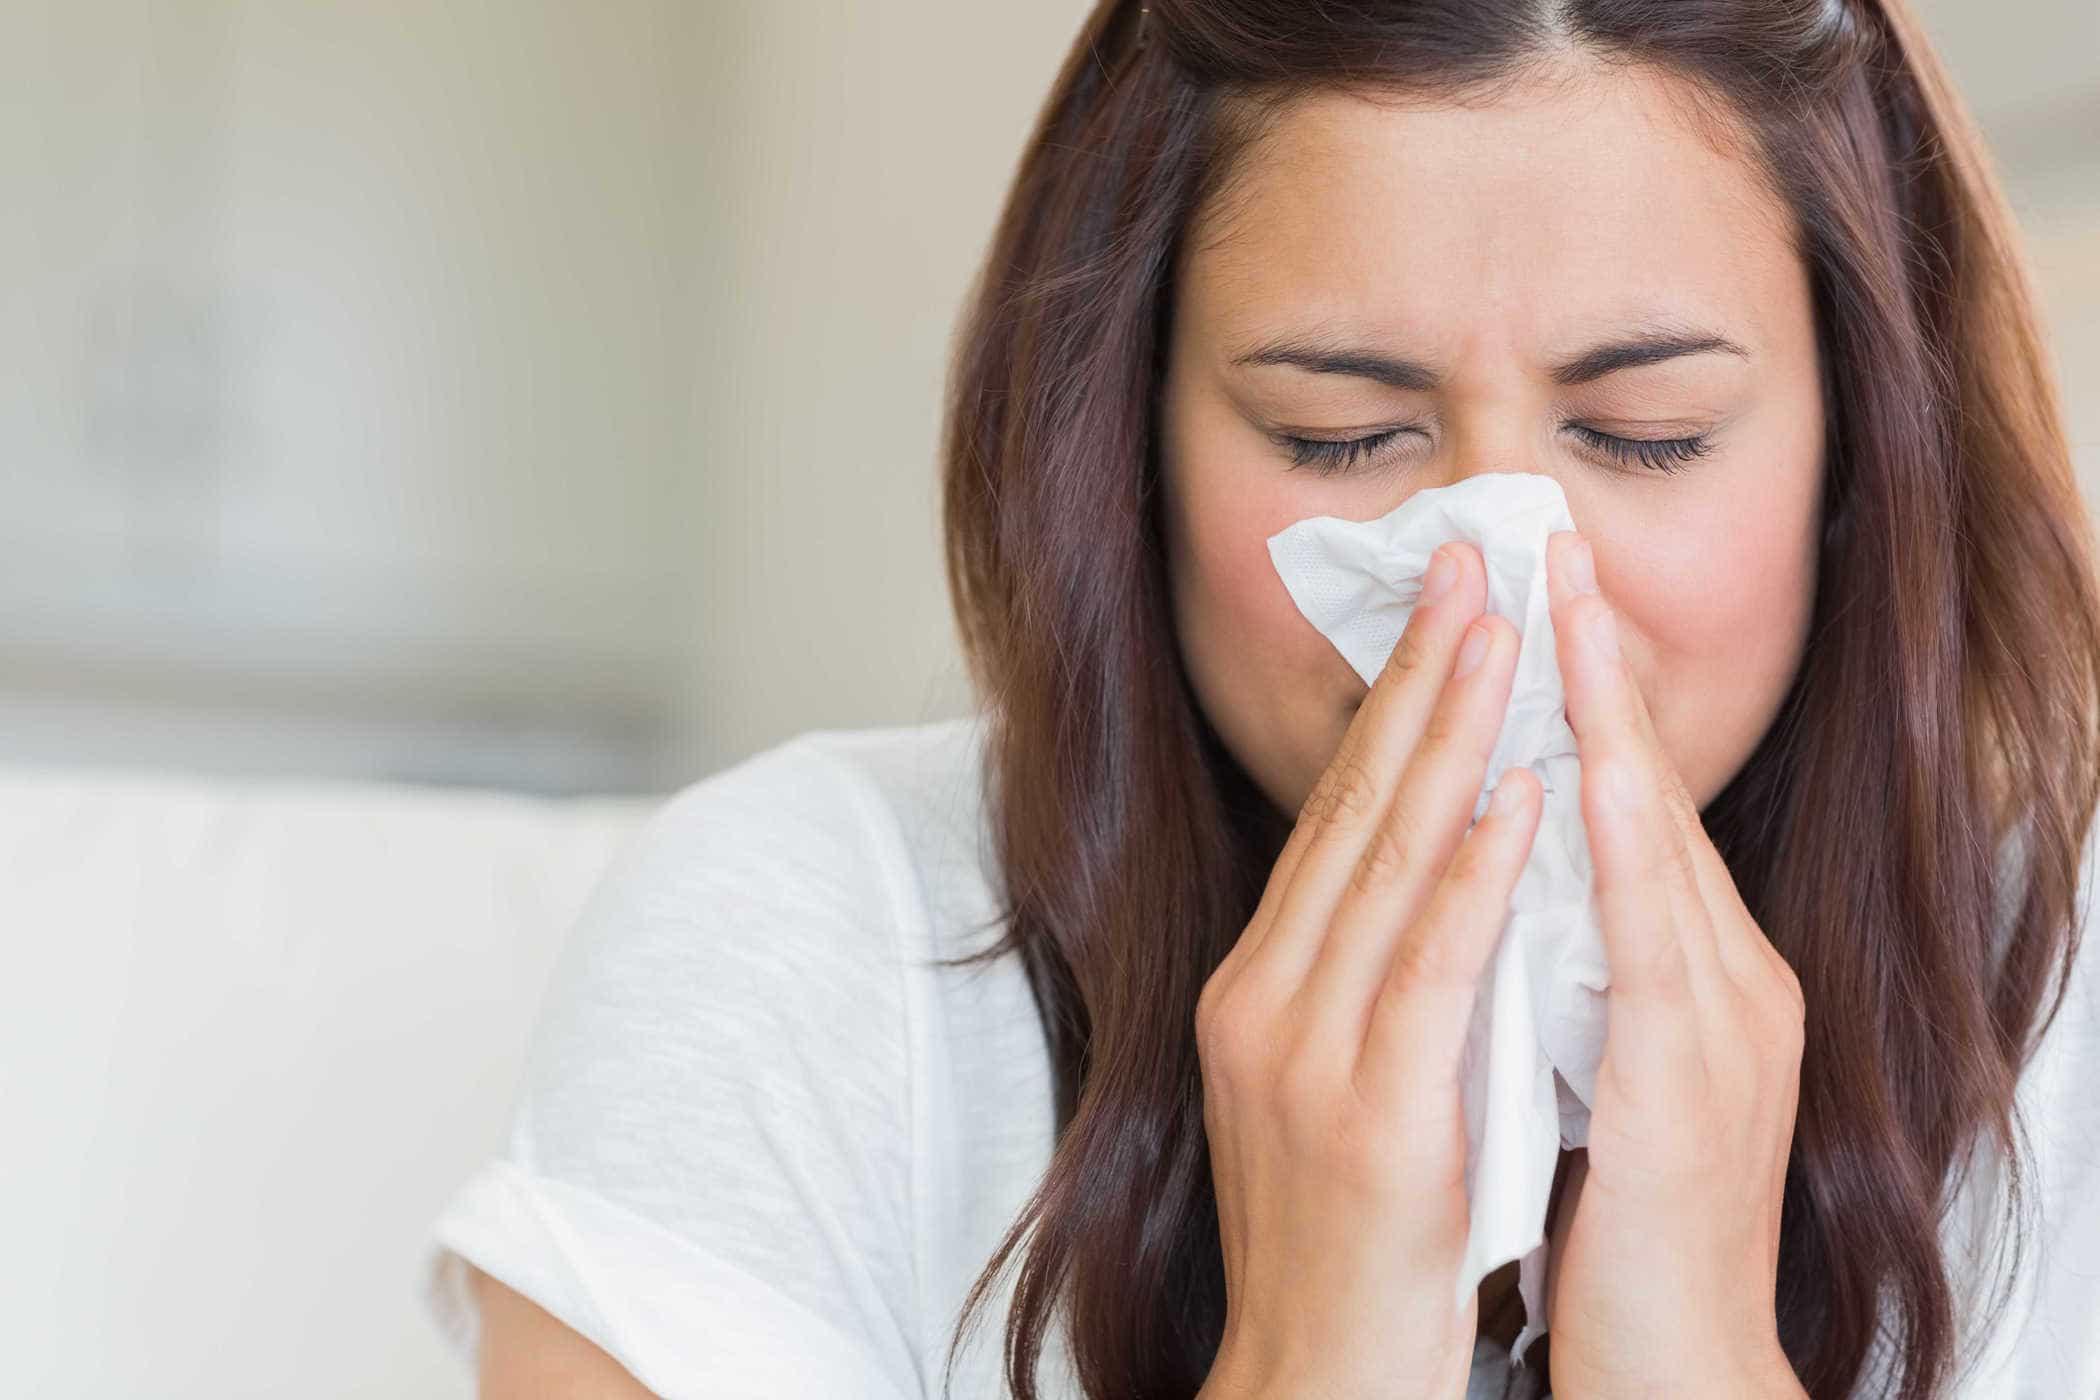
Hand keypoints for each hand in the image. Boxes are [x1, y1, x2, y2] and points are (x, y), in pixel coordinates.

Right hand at [1195, 540, 1543, 1399]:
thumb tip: (1419, 875)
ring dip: (1449, 735)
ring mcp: (1306, 1049)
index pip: (1332, 820)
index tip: (1440, 613)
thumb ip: (1355, 978)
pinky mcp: (1369, 1108)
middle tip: (1470, 564)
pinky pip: (1429, 963)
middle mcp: (1265, 997)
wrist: (1314, 1374)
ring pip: (1384, 862)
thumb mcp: (1329, 1080)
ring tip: (1500, 631)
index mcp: (1260, 984)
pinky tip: (1515, 788)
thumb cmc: (1342, 1238)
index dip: (1390, 707)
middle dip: (1419, 679)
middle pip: (1350, 811)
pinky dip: (1474, 867)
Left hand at [1538, 530, 1808, 1398]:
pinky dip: (1613, 846)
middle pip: (1648, 787)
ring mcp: (1716, 1018)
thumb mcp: (1587, 1061)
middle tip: (1550, 547)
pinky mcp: (1690, 1077)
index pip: (1624, 803)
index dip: (1582, 699)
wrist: (1675, 1365)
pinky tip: (1576, 772)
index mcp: (1683, 971)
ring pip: (1654, 833)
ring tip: (1564, 605)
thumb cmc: (1617, 1224)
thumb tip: (1500, 877)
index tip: (1534, 599)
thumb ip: (1563, 965)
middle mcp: (1718, 974)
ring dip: (1605, 714)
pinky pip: (1646, 937)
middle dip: (1595, 664)